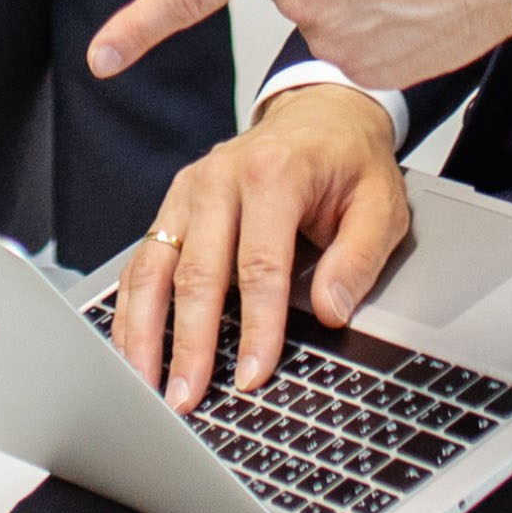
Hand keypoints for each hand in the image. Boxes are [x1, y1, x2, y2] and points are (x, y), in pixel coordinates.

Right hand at [112, 86, 408, 413]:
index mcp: (275, 173)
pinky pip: (144, 260)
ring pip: (155, 267)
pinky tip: (131, 347)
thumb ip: (360, 256)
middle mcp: (221, 177)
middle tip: (186, 400)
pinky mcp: (174, 203)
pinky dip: (132, 308)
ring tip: (145, 385)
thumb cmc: (350, 162)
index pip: (260, 265)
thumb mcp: (381, 203)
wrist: (321, 112)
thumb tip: (331, 310)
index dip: (256, 328)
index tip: (253, 376)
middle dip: (190, 343)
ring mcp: (190, 189)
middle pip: (197, 272)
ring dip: (145, 332)